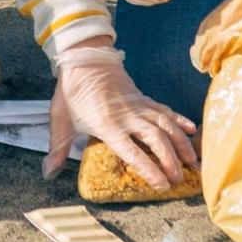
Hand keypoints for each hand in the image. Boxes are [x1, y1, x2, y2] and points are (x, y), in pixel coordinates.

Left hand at [44, 45, 197, 189]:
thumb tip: (48, 173)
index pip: (132, 152)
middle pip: (156, 139)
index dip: (149, 169)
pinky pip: (165, 109)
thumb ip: (57, 148)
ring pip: (166, 124)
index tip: (162, 184)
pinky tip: (192, 129)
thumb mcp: (60, 119)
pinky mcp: (143, 97)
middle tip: (180, 179)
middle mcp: (128, 116)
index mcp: (108, 125)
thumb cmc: (72, 90)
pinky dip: (179, 119)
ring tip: (193, 161)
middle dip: (170, 160)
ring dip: (181, 142)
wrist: (84, 57)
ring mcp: (138, 105)